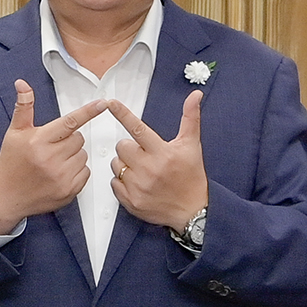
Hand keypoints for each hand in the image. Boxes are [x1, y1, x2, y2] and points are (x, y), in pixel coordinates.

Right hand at [0, 83, 110, 229]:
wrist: (5, 196)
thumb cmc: (10, 162)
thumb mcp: (15, 132)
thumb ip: (24, 107)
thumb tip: (22, 84)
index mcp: (38, 141)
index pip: (69, 122)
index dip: (88, 111)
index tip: (103, 104)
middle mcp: (51, 159)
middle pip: (79, 138)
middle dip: (68, 139)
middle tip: (52, 146)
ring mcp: (61, 177)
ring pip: (83, 155)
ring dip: (73, 155)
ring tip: (53, 161)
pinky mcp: (68, 191)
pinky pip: (85, 172)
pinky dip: (76, 171)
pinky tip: (60, 173)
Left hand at [104, 94, 210, 232]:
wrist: (192, 211)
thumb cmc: (192, 176)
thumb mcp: (192, 146)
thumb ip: (190, 118)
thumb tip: (195, 95)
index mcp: (162, 153)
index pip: (137, 128)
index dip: (122, 114)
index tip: (110, 103)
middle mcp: (148, 169)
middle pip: (122, 146)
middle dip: (130, 148)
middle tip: (145, 155)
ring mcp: (138, 186)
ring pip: (116, 164)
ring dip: (125, 164)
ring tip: (142, 170)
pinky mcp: (131, 200)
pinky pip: (114, 182)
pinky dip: (122, 182)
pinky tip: (137, 183)